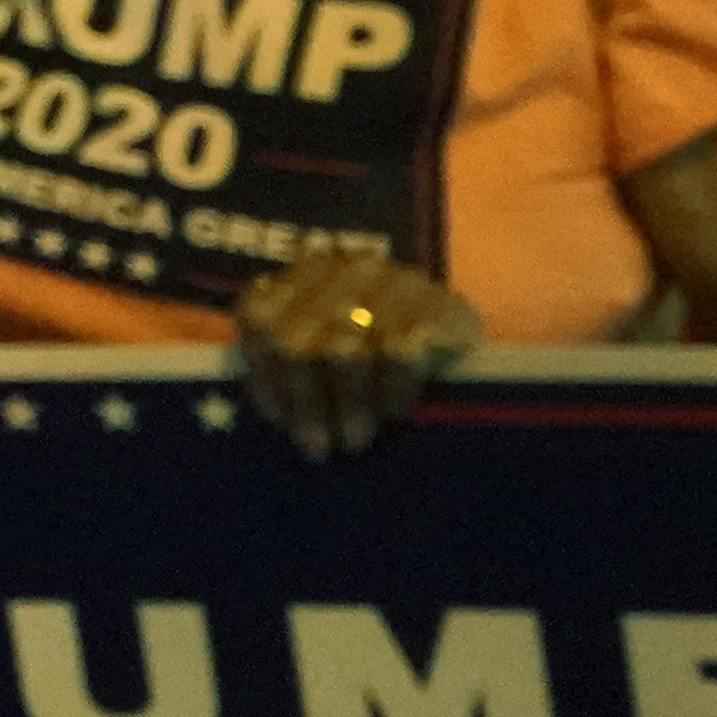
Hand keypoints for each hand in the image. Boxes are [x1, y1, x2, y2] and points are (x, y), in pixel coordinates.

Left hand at [234, 244, 478, 459]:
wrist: (458, 329)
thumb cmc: (379, 345)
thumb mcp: (325, 347)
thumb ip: (288, 366)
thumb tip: (280, 415)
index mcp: (301, 274)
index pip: (258, 322)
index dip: (265, 377)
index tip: (280, 423)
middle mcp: (341, 270)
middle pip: (296, 344)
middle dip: (305, 403)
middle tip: (319, 447)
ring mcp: (389, 281)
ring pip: (344, 353)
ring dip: (348, 406)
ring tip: (355, 439)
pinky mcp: (436, 303)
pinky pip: (399, 357)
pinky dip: (392, 392)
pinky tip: (395, 412)